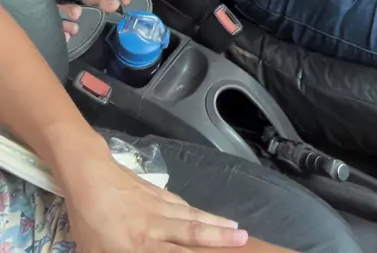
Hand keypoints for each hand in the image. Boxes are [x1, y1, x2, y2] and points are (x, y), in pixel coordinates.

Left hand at [62, 149, 248, 252]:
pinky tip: (204, 214)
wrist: (87, 175)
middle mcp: (154, 227)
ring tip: (237, 229)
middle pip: (191, 232)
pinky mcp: (154, 191)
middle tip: (244, 239)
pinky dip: (195, 210)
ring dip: (215, 223)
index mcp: (138, 245)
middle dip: (219, 238)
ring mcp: (157, 206)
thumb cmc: (87, 220)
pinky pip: (180, 203)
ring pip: (190, 215)